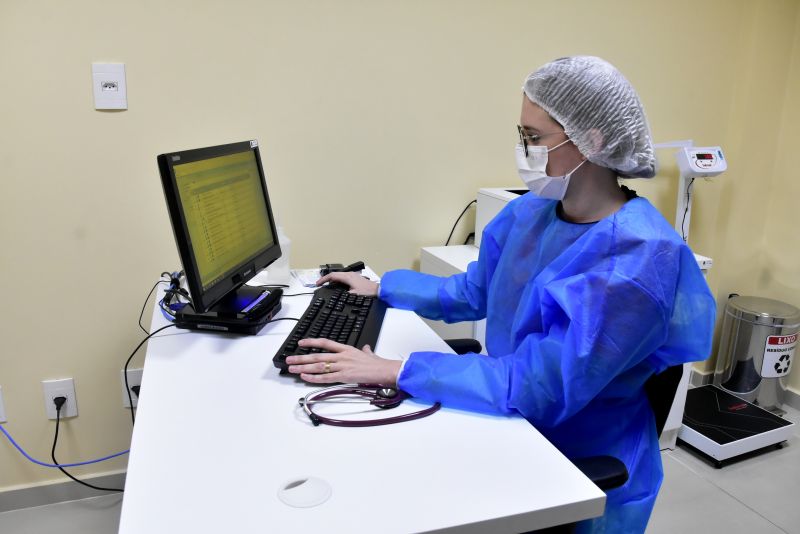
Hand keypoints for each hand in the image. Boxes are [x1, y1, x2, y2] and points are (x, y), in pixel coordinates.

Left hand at [285, 339, 400, 384]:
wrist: (384, 370)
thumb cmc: (378, 363)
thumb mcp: (369, 353)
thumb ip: (365, 350)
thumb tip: (366, 348)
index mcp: (346, 349)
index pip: (325, 343)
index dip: (312, 342)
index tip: (301, 343)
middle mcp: (342, 356)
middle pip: (317, 356)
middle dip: (301, 358)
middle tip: (290, 359)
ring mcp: (342, 366)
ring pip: (318, 366)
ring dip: (303, 368)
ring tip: (292, 369)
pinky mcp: (344, 376)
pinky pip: (325, 377)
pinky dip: (314, 377)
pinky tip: (305, 377)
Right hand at [316, 272, 378, 295]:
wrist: (378, 290)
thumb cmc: (367, 292)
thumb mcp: (354, 295)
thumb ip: (343, 294)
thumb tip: (335, 295)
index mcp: (347, 277)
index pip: (332, 276)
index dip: (323, 279)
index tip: (318, 284)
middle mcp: (349, 274)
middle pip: (334, 275)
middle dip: (326, 279)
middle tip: (320, 285)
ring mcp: (352, 275)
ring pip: (339, 276)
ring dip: (332, 280)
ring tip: (327, 286)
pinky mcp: (355, 278)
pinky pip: (343, 278)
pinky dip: (337, 281)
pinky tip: (336, 286)